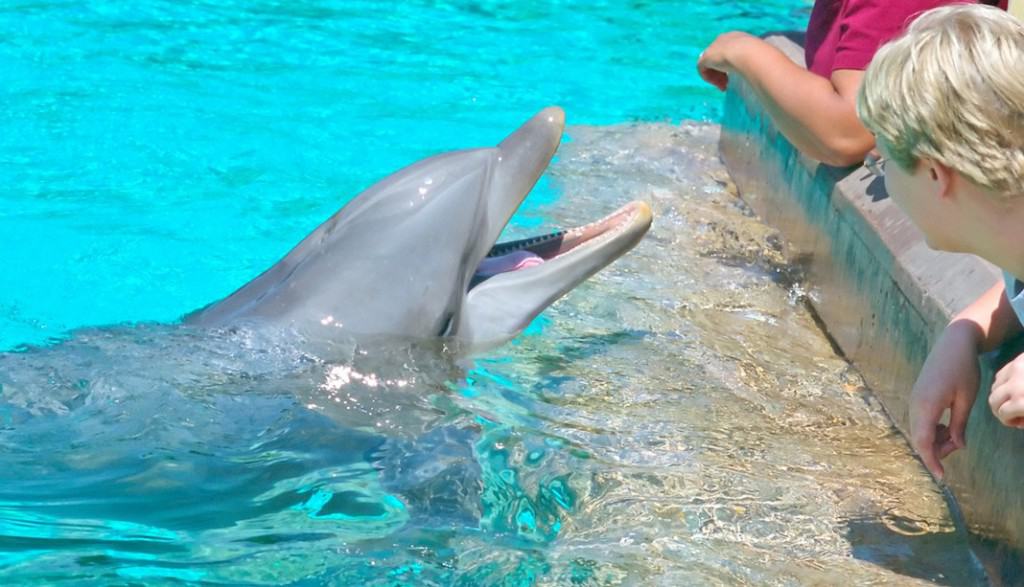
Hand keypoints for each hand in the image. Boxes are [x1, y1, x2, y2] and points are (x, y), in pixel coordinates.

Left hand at [696, 32, 757, 91]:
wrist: (749, 52)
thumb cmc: (759, 56)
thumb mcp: (759, 58)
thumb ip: (755, 63)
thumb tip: (759, 74)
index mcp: (737, 37)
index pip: (730, 50)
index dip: (732, 64)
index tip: (738, 74)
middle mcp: (723, 39)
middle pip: (718, 57)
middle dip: (722, 71)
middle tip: (729, 83)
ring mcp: (713, 47)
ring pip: (710, 64)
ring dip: (717, 77)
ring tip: (725, 86)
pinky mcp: (706, 56)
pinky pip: (702, 69)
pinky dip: (710, 78)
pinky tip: (719, 84)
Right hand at [909, 322, 980, 479]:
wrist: (953, 342)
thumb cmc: (963, 369)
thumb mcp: (966, 399)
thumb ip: (959, 424)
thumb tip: (957, 445)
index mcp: (926, 406)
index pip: (924, 441)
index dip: (931, 461)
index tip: (942, 476)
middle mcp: (915, 404)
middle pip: (919, 438)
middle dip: (937, 449)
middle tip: (959, 446)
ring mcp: (914, 400)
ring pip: (919, 430)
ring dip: (935, 439)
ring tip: (956, 435)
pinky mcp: (917, 396)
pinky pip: (920, 420)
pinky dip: (932, 429)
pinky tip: (947, 426)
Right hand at [989, 353, 1023, 427]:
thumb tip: (1018, 423)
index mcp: (1022, 400)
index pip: (1003, 413)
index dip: (1009, 420)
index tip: (1017, 422)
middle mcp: (1015, 386)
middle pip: (994, 400)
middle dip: (1001, 409)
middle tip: (1012, 413)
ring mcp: (1015, 370)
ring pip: (995, 387)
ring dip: (1001, 395)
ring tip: (1013, 398)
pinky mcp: (1017, 360)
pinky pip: (1001, 374)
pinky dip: (1004, 382)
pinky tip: (1015, 384)